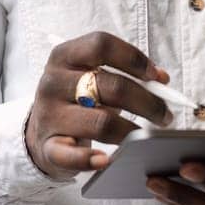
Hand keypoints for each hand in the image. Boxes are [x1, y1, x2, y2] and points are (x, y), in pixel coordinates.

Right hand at [24, 31, 172, 181]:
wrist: (39, 131)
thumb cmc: (74, 100)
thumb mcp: (90, 77)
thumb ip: (124, 73)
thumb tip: (162, 78)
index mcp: (64, 56)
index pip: (101, 45)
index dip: (133, 58)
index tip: (156, 77)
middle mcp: (53, 82)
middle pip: (110, 86)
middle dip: (147, 102)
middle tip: (165, 116)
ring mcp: (49, 115)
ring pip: (101, 122)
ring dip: (132, 131)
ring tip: (147, 137)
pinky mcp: (48, 147)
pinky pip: (71, 155)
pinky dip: (90, 159)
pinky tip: (106, 160)